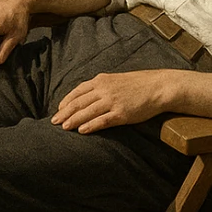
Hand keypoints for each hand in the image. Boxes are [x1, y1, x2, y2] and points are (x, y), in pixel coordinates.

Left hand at [51, 71, 168, 132]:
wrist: (157, 87)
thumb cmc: (138, 84)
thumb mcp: (116, 80)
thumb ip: (102, 86)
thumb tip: (89, 95)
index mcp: (101, 80)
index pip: (78, 91)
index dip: (67, 101)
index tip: (59, 109)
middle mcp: (104, 89)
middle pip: (79, 102)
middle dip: (65, 112)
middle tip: (54, 122)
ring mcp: (112, 101)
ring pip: (87, 111)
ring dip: (74, 120)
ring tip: (64, 128)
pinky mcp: (121, 113)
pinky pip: (102, 120)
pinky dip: (90, 125)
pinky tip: (82, 131)